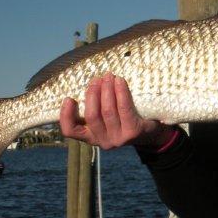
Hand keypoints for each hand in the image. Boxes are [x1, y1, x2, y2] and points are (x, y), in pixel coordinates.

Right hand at [59, 73, 173, 148]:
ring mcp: (118, 139)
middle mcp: (103, 141)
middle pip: (91, 116)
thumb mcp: (106, 118)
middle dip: (92, 94)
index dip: (65, 115)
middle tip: (96, 79)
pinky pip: (124, 108)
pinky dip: (121, 92)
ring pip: (108, 111)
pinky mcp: (133, 132)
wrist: (151, 133)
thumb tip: (88, 82)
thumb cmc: (124, 120)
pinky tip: (120, 81)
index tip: (68, 98)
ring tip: (109, 76)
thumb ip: (95, 107)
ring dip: (107, 90)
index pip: (70, 131)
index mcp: (91, 137)